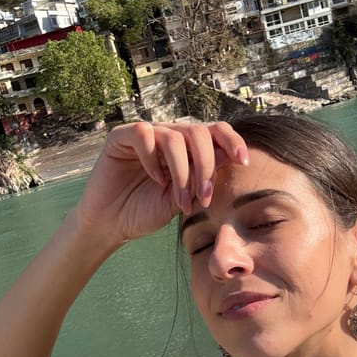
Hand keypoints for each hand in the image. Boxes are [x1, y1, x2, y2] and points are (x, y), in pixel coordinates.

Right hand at [75, 120, 248, 246]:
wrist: (112, 224)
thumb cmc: (146, 212)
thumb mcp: (182, 198)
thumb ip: (202, 178)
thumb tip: (231, 157)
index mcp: (186, 149)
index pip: (215, 132)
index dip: (233, 141)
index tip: (244, 162)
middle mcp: (168, 137)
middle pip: (199, 132)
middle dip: (206, 165)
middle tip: (204, 196)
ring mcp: (146, 135)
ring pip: (175, 137)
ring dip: (182, 172)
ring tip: (179, 199)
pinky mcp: (121, 137)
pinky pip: (144, 135)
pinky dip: (152, 158)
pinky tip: (154, 178)